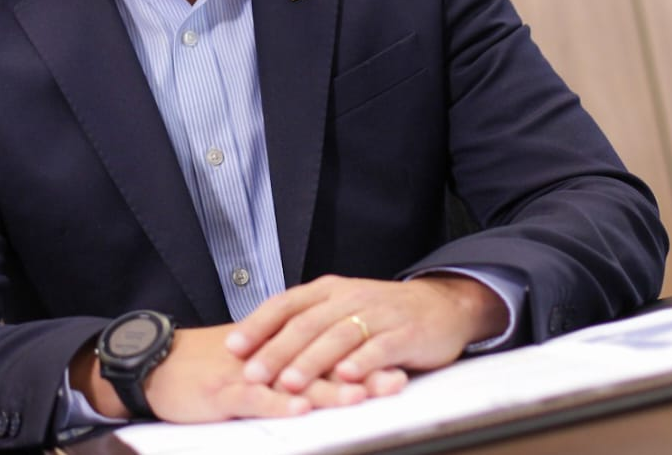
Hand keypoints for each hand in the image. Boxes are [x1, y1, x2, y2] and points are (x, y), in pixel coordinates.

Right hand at [71, 323, 405, 422]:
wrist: (158, 364)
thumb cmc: (206, 369)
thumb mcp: (253, 364)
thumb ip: (288, 367)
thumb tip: (329, 376)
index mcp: (279, 350)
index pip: (328, 350)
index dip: (363, 357)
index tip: (399, 362)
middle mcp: (269, 357)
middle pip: (321, 363)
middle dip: (361, 373)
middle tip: (395, 379)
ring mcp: (247, 373)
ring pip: (294, 379)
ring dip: (328, 388)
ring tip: (360, 395)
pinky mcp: (223, 391)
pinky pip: (254, 398)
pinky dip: (277, 404)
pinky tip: (299, 410)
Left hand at [225, 274, 507, 391]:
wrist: (439, 306)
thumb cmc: (381, 313)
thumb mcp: (339, 308)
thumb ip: (306, 322)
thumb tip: (259, 347)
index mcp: (327, 290)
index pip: (285, 304)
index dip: (258, 325)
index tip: (233, 347)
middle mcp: (348, 297)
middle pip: (306, 323)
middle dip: (277, 351)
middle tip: (253, 374)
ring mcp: (377, 314)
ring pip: (337, 336)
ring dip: (311, 361)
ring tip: (290, 382)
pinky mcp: (405, 333)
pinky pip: (379, 347)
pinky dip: (361, 362)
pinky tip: (345, 376)